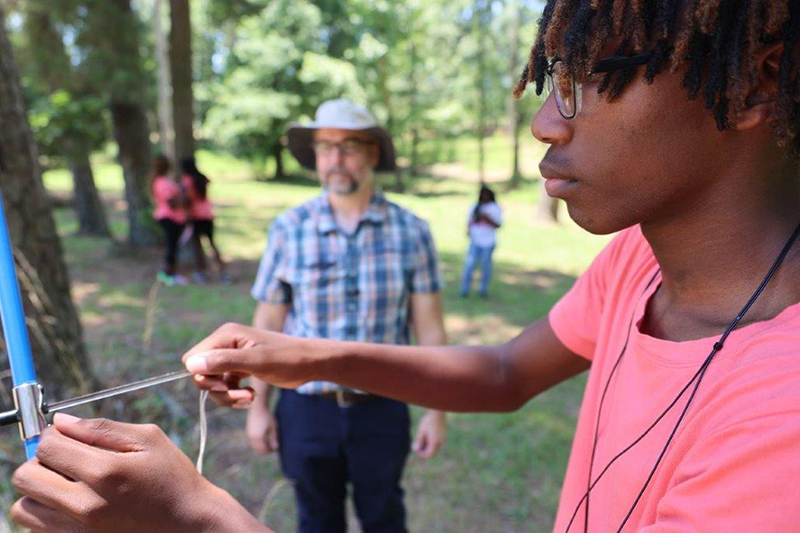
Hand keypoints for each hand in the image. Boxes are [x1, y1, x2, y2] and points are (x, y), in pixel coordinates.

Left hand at [10, 414, 262, 531]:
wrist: (189, 524)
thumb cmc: (173, 478)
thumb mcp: (149, 440)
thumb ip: (102, 428)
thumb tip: (61, 421)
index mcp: (105, 472)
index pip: (47, 447)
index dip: (52, 435)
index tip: (66, 436)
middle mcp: (85, 505)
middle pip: (26, 477)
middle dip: (40, 461)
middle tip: (64, 459)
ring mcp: (79, 531)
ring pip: (23, 507)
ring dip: (39, 490)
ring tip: (66, 483)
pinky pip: (37, 528)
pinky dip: (46, 512)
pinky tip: (73, 502)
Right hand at [182, 323, 314, 405]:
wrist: (310, 363)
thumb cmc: (287, 358)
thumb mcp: (256, 361)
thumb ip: (224, 361)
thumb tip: (191, 364)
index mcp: (226, 335)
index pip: (193, 358)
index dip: (203, 376)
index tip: (223, 385)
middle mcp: (226, 343)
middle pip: (201, 373)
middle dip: (217, 390)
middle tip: (239, 395)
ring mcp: (233, 356)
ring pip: (213, 383)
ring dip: (228, 396)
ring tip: (248, 398)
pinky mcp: (240, 368)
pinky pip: (225, 386)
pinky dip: (234, 395)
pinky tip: (250, 396)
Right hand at [246, 408, 279, 454]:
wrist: (257, 408)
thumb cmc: (267, 417)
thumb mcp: (273, 427)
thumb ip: (274, 439)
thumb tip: (276, 448)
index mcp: (258, 437)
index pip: (264, 449)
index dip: (270, 450)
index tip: (276, 447)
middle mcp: (252, 438)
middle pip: (258, 450)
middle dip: (266, 450)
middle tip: (273, 446)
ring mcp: (249, 435)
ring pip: (255, 446)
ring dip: (261, 446)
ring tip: (269, 441)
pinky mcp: (248, 432)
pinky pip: (252, 442)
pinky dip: (258, 443)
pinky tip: (264, 437)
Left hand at [412, 411, 445, 458]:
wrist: (438, 412)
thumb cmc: (428, 421)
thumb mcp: (421, 431)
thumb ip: (418, 441)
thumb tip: (415, 449)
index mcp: (434, 443)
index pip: (428, 455)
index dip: (421, 454)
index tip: (416, 450)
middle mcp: (440, 442)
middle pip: (432, 452)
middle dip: (424, 450)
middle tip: (417, 444)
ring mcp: (443, 438)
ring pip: (435, 447)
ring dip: (427, 446)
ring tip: (420, 437)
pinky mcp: (443, 434)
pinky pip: (437, 442)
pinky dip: (431, 442)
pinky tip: (426, 434)